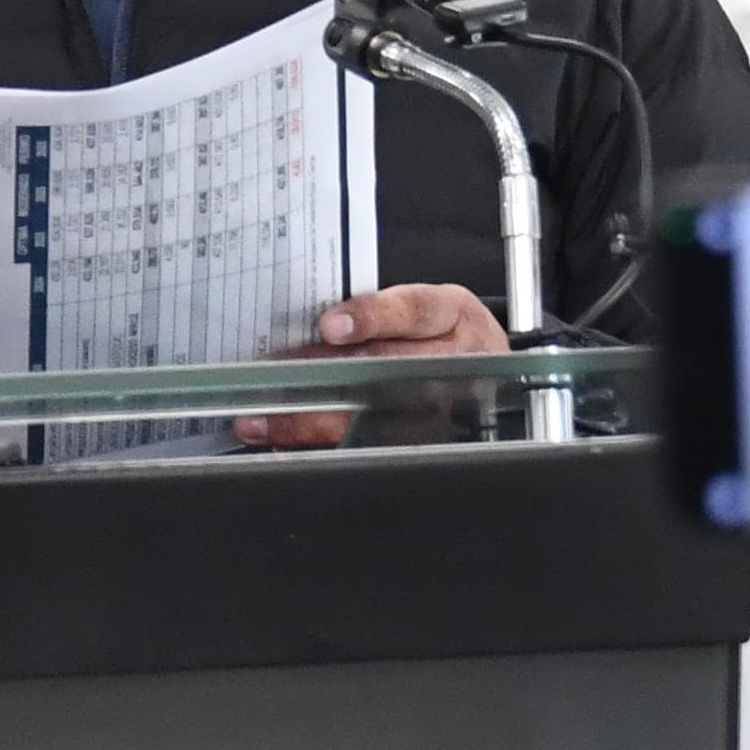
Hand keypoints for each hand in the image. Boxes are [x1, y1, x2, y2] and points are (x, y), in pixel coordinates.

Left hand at [233, 282, 508, 449]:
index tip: (329, 326)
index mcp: (451, 313)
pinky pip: (372, 445)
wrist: (486, 366)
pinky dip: (325, 444)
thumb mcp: (420, 304)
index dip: (371, 318)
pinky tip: (288, 442)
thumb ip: (375, 310)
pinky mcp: (428, 441)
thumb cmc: (440, 330)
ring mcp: (444, 408)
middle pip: (387, 369)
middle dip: (322, 378)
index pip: (413, 311)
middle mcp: (453, 361)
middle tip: (268, 382)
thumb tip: (308, 329)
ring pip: (375, 417)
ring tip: (263, 421)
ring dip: (311, 422)